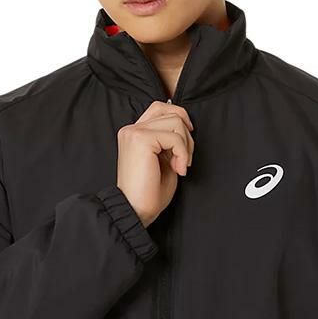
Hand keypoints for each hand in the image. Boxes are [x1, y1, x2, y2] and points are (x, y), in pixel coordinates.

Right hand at [116, 100, 194, 227]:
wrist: (135, 210)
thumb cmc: (149, 192)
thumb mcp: (163, 159)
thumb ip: (170, 140)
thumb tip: (185, 125)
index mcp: (134, 133)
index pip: (160, 107)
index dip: (180, 119)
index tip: (186, 144)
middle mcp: (131, 129)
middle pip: (171, 112)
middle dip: (187, 135)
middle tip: (185, 160)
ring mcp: (134, 132)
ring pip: (176, 121)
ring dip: (186, 146)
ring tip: (181, 166)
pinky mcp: (140, 139)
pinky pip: (175, 137)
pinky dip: (183, 154)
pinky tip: (178, 170)